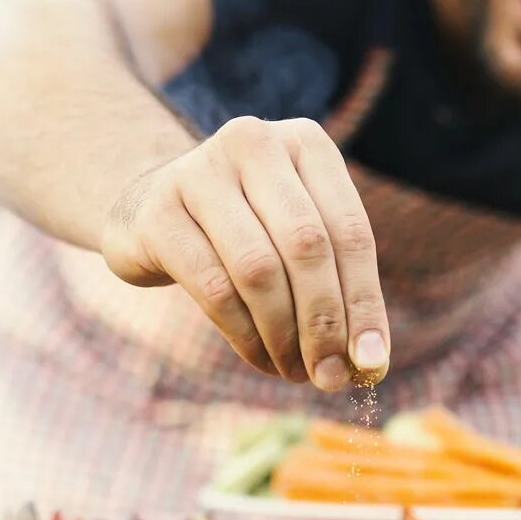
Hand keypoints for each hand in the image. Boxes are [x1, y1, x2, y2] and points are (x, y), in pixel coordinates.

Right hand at [101, 116, 389, 390]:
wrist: (148, 208)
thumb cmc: (244, 228)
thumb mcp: (296, 236)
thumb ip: (337, 285)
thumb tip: (369, 362)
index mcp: (306, 142)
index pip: (350, 230)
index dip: (365, 302)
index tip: (372, 362)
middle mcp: (254, 142)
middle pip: (307, 247)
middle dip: (324, 323)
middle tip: (330, 377)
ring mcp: (200, 171)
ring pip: (259, 270)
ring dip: (283, 335)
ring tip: (294, 371)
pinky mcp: (158, 212)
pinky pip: (214, 287)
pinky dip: (244, 335)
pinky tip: (259, 357)